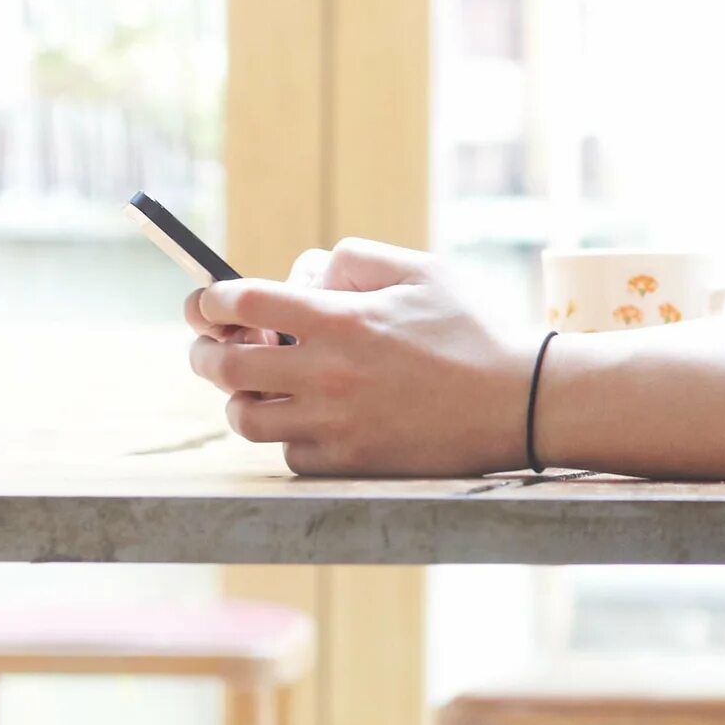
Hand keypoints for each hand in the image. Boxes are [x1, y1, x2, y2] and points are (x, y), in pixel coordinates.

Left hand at [182, 237, 541, 476]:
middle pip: (224, 366)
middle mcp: (327, 375)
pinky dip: (289, 436)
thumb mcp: (419, 270)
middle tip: (211, 348)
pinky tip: (312, 419)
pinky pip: (289, 454)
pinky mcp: (350, 464)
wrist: (520, 402)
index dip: (210, 300)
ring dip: (240, 399)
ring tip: (258, 387)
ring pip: (245, 418)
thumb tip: (302, 277)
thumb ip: (352, 259)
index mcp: (339, 321)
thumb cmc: (471, 330)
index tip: (207, 304)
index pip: (240, 304)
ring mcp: (335, 425)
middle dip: (205, 352)